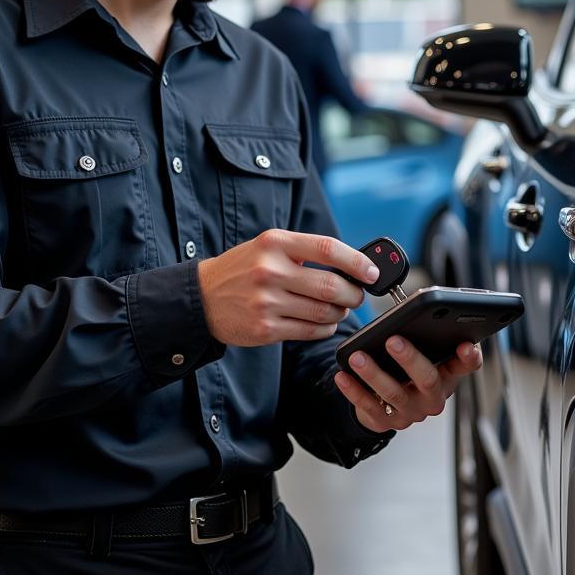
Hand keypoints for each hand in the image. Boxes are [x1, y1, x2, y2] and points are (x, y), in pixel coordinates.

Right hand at [198, 230, 378, 346]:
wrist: (202, 297)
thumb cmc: (245, 268)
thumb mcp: (269, 246)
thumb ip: (306, 251)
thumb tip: (353, 266)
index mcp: (275, 243)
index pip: (328, 248)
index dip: (357, 262)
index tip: (372, 272)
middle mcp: (270, 271)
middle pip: (331, 286)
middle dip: (354, 294)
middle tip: (357, 295)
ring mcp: (266, 302)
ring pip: (324, 312)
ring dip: (341, 313)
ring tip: (340, 308)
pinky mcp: (265, 328)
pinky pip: (310, 331)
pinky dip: (325, 327)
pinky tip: (323, 322)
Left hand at [333, 336, 482, 432]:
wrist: (387, 405)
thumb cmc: (408, 371)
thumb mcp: (424, 355)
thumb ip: (425, 337)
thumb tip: (409, 312)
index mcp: (447, 375)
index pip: (465, 366)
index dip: (469, 357)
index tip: (466, 345)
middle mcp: (432, 397)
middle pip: (428, 379)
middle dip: (410, 359)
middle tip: (393, 340)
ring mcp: (410, 412)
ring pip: (393, 393)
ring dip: (373, 373)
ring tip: (357, 357)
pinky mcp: (386, 421)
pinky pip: (368, 406)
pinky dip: (354, 391)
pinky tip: (343, 376)